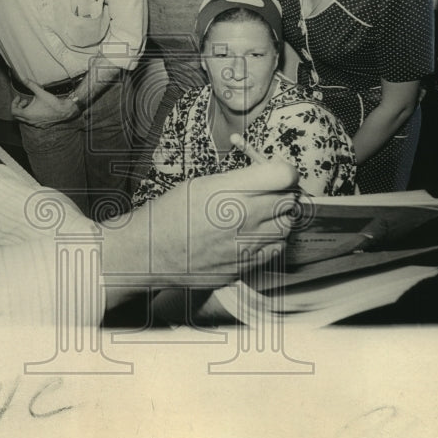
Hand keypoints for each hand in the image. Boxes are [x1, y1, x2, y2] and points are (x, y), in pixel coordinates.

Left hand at [10, 81, 79, 126]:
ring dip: (26, 111)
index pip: (13, 111)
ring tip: (33, 104)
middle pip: (18, 116)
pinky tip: (39, 109)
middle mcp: (30, 121)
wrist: (64, 111)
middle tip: (25, 100)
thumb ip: (30, 85)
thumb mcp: (40, 92)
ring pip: (25, 119)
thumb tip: (23, 78)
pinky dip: (32, 115)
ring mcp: (36, 124)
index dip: (14, 103)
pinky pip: (33, 122)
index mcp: (27, 114)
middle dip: (19, 107)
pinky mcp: (41, 125)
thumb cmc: (52, 103)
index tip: (19, 98)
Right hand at [101, 157, 299, 302]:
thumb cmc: (170, 214)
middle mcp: (243, 220)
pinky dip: (272, 240)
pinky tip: (254, 235)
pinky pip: (275, 251)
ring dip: (280, 218)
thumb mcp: (203, 183)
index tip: (277, 170)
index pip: (284, 175)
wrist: (148, 252)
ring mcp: (245, 247)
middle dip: (283, 193)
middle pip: (289, 202)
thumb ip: (240, 180)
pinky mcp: (243, 267)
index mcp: (230, 191)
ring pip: (286, 228)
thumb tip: (269, 174)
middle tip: (269, 191)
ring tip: (261, 214)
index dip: (285, 170)